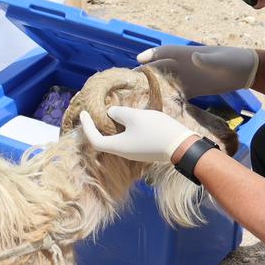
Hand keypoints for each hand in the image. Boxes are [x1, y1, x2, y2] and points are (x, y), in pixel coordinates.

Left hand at [79, 106, 197, 162]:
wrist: (181, 145)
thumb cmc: (156, 130)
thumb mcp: (135, 116)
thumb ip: (119, 113)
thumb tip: (110, 113)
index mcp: (118, 146)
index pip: (94, 139)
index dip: (87, 126)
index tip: (84, 113)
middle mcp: (124, 152)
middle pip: (105, 140)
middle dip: (98, 126)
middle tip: (95, 112)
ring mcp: (135, 152)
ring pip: (118, 138)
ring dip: (113, 126)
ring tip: (113, 111)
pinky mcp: (144, 149)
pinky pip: (128, 138)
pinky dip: (124, 128)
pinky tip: (130, 118)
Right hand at [137, 44, 257, 97]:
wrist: (246, 71)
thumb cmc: (234, 60)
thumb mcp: (221, 60)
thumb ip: (208, 59)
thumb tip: (194, 57)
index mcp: (188, 54)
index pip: (165, 52)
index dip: (152, 54)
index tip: (139, 60)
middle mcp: (184, 65)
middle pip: (160, 68)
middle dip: (146, 74)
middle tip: (131, 82)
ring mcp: (188, 78)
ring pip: (166, 82)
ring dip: (154, 88)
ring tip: (140, 97)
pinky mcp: (193, 89)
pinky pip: (176, 94)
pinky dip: (168, 100)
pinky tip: (159, 109)